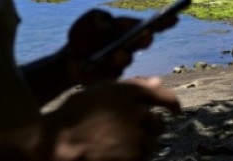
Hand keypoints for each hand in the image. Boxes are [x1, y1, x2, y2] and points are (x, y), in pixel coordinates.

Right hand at [45, 77, 180, 160]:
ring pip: (149, 145)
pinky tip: (112, 155)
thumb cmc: (73, 116)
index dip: (172, 105)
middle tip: (125, 136)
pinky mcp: (135, 157)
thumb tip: (158, 80)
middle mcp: (139, 111)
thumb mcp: (99, 92)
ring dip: (137, 147)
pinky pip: (142, 159)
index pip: (164, 96)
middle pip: (157, 125)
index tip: (175, 112)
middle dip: (147, 130)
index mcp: (130, 91)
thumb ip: (130, 86)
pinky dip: (132, 159)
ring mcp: (138, 136)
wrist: (57, 143)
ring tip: (112, 146)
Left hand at [65, 9, 177, 84]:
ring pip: (127, 58)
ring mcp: (121, 63)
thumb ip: (96, 17)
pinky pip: (112, 74)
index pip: (148, 24)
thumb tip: (108, 24)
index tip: (174, 18)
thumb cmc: (82, 36)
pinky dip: (107, 70)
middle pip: (143, 42)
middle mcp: (129, 46)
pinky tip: (99, 67)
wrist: (70, 60)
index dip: (163, 22)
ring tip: (117, 54)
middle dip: (145, 38)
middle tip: (147, 35)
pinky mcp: (111, 78)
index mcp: (127, 29)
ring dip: (123, 55)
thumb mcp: (87, 21)